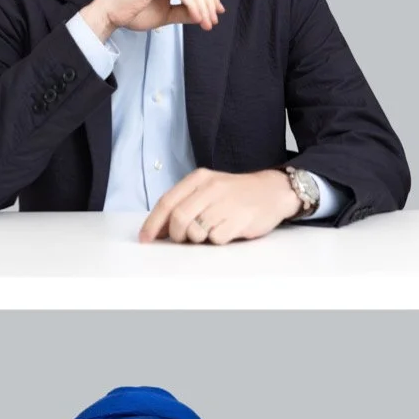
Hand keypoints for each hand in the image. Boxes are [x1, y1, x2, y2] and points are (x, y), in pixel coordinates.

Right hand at [83, 0, 223, 36]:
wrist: (110, 14)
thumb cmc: (132, 13)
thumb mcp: (164, 13)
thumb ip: (183, 11)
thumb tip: (202, 15)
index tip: (215, 13)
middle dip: (208, 3)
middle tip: (213, 20)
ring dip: (203, 7)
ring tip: (207, 23)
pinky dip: (193, 5)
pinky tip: (197, 17)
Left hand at [139, 168, 300, 245]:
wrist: (274, 191)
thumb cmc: (234, 194)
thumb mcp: (206, 190)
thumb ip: (181, 205)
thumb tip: (157, 231)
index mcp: (199, 179)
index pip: (166, 202)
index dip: (152, 224)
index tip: (145, 239)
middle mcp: (212, 188)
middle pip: (178, 219)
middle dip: (176, 235)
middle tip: (184, 238)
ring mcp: (226, 204)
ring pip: (195, 232)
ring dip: (197, 238)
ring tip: (210, 229)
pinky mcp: (239, 220)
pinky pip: (215, 239)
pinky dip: (216, 240)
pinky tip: (226, 229)